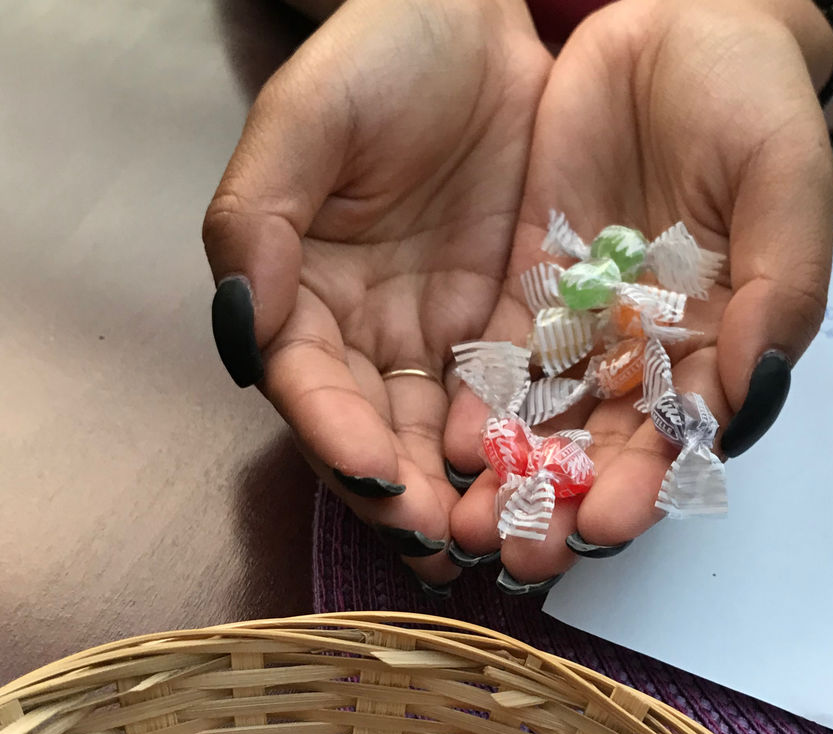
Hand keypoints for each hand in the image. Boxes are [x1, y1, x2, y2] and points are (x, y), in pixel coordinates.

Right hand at [203, 0, 549, 587]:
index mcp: (303, 302)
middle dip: (407, 494)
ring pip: (446, 440)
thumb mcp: (303, 122)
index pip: (311, 388)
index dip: (338, 438)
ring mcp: (439, 344)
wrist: (475, 16)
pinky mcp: (507, 335)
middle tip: (443, 543)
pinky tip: (551, 489)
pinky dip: (528, 451)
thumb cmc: (379, 54)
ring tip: (499, 540)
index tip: (377, 475)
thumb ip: (255, 221)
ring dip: (468, 496)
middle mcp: (367, 340)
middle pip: (379, 435)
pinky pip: (517, 403)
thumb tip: (242, 329)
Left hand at [444, 0, 832, 589]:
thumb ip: (776, 289)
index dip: (645, 485)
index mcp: (716, 345)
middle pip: (601, 449)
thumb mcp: (781, 180)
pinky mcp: (525, 297)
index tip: (605, 527)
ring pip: (542, 424)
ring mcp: (582, 330)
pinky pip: (495, 364)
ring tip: (468, 527)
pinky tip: (446, 450)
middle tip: (519, 555)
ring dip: (508, 481)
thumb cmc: (748, 98)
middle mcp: (645, 355)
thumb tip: (748, 390)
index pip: (679, 437)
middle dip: (562, 505)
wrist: (675, 19)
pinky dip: (473, 410)